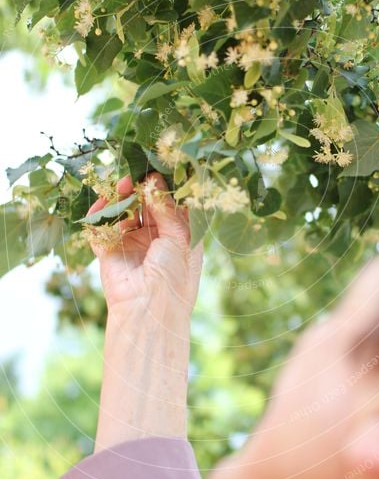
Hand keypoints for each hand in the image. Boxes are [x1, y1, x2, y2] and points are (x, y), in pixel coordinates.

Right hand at [87, 172, 202, 312]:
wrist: (150, 310)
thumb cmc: (175, 276)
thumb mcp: (180, 237)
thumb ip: (166, 208)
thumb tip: (153, 180)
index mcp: (179, 235)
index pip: (170, 204)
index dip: (163, 187)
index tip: (157, 168)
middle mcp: (155, 238)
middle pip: (144, 204)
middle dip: (139, 188)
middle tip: (134, 176)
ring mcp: (131, 244)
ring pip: (123, 213)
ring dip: (121, 198)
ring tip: (121, 185)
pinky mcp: (109, 252)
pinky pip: (101, 229)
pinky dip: (99, 216)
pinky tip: (102, 205)